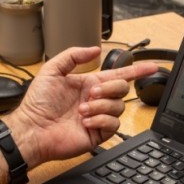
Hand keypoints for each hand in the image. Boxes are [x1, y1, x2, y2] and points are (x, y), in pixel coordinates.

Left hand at [5, 47, 158, 166]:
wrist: (32, 129)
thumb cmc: (37, 103)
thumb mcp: (52, 70)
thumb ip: (73, 55)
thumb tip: (95, 49)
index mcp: (88, 84)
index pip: (117, 75)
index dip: (135, 70)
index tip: (151, 66)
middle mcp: (96, 100)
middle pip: (121, 89)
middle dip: (109, 89)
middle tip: (91, 93)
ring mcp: (98, 117)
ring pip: (118, 107)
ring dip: (100, 106)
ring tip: (82, 110)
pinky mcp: (98, 133)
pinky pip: (113, 125)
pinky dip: (100, 120)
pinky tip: (85, 121)